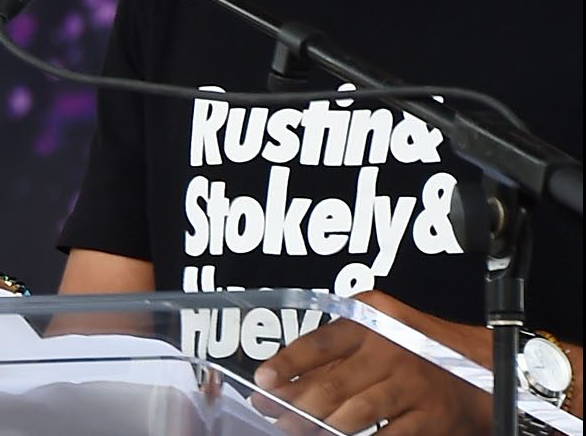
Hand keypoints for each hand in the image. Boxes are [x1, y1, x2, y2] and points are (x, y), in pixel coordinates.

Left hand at [252, 291, 488, 434]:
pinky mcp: (431, 418)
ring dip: (321, 428)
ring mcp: (414, 385)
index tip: (263, 382)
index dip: (287, 365)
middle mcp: (393, 350)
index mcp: (373, 321)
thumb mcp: (377, 334)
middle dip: (296, 407)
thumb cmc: (418, 350)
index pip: (319, 343)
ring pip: (353, 414)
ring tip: (300, 432)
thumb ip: (334, 355)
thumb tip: (280, 383)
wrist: (484, 367)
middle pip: (332, 385)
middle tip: (276, 417)